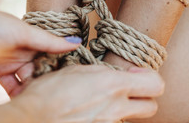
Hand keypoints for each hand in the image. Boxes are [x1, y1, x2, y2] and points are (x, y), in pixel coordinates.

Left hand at [0, 0, 80, 95]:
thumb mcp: (20, 32)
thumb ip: (47, 41)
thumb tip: (76, 42)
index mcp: (25, 44)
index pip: (44, 61)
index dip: (51, 72)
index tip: (60, 86)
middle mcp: (12, 56)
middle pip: (29, 78)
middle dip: (33, 87)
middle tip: (39, 98)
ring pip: (11, 88)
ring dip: (14, 94)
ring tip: (16, 99)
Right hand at [12, 65, 164, 122]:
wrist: (33, 118)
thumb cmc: (49, 91)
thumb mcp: (76, 70)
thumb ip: (103, 71)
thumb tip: (117, 74)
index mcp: (111, 85)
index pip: (155, 84)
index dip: (149, 77)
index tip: (137, 74)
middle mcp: (116, 108)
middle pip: (152, 107)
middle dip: (144, 96)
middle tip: (127, 89)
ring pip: (130, 117)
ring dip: (122, 108)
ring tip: (100, 100)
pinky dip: (106, 116)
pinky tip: (90, 111)